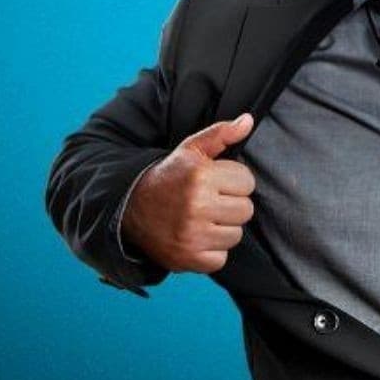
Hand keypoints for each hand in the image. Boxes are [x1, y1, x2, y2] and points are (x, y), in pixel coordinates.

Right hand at [123, 114, 256, 273]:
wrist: (131, 207)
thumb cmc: (169, 176)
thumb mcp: (191, 149)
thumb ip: (221, 134)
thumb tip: (248, 121)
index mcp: (200, 176)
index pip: (247, 182)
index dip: (234, 180)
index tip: (217, 182)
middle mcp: (196, 206)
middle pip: (246, 210)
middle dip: (231, 204)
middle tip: (210, 200)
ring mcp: (192, 236)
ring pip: (235, 235)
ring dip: (223, 228)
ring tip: (202, 218)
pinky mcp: (188, 259)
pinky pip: (221, 258)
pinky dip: (211, 250)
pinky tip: (197, 236)